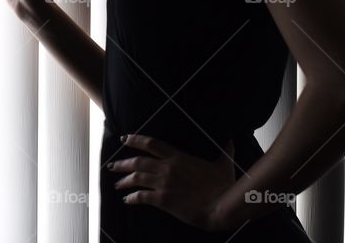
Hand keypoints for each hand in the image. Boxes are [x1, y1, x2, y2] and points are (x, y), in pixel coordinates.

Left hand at [108, 133, 237, 232]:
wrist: (221, 206)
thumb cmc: (223, 185)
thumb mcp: (224, 164)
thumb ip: (225, 151)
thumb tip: (232, 140)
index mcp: (178, 157)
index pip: (151, 144)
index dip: (135, 140)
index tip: (124, 139)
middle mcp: (167, 168)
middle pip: (138, 161)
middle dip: (122, 163)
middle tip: (112, 165)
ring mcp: (164, 184)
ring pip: (136, 178)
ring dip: (124, 180)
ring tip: (117, 183)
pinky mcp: (163, 200)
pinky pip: (142, 197)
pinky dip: (132, 198)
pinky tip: (127, 200)